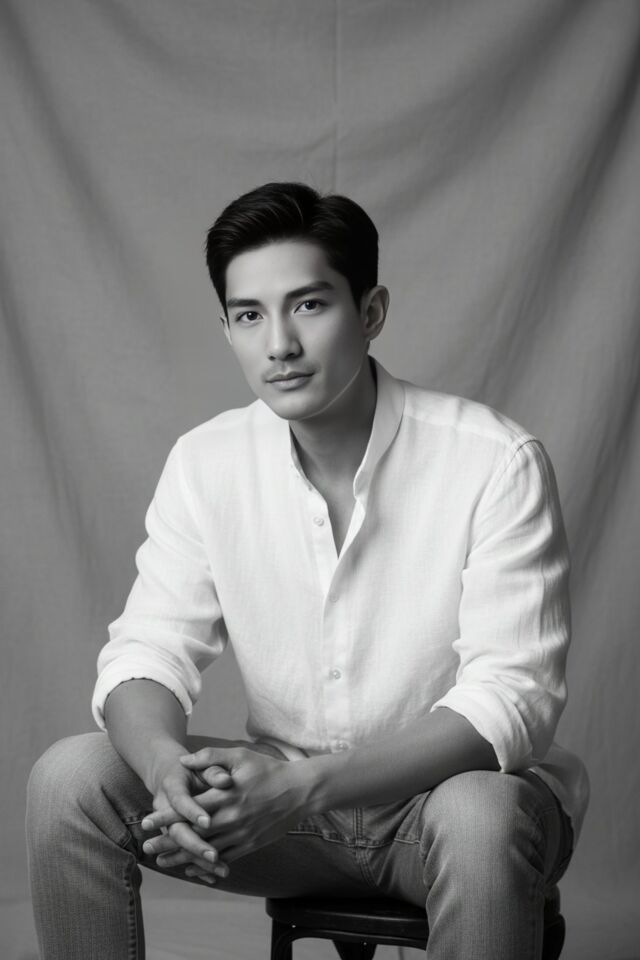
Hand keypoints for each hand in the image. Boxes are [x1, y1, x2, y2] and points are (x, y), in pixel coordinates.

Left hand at [142, 746, 309, 868]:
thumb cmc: (268, 770)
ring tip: (162, 862)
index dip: (167, 817)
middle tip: (146, 848)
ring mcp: (241, 834)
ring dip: (182, 857)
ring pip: (206, 850)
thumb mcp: (240, 756)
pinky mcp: (250, 844)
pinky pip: (223, 858)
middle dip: (168, 841)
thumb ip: (210, 757)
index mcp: (227, 796)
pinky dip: (205, 865)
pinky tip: (191, 868)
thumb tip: (184, 760)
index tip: (147, 822)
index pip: (190, 809)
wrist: (300, 792)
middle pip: (193, 834)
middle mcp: (232, 818)